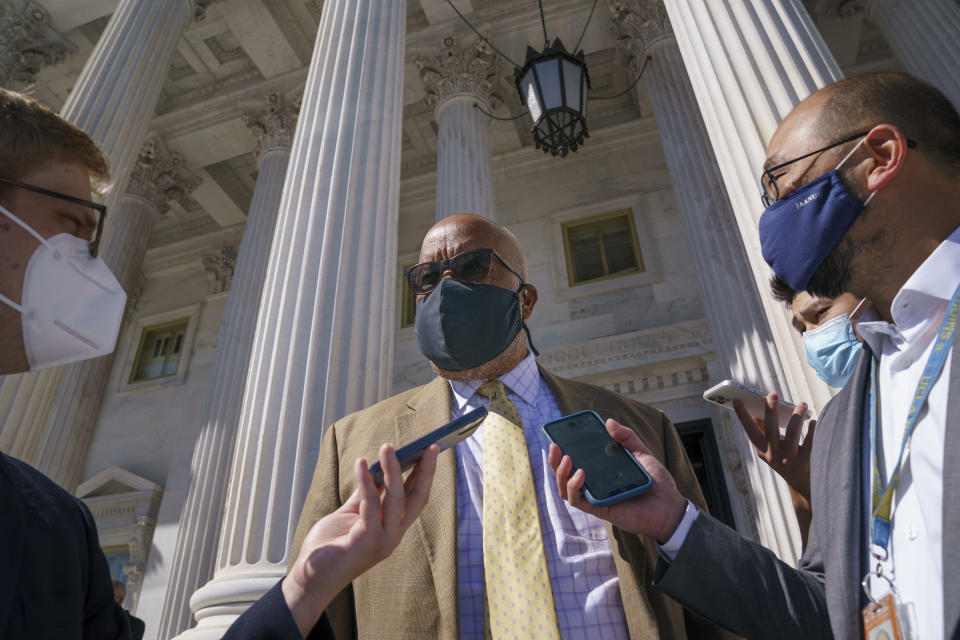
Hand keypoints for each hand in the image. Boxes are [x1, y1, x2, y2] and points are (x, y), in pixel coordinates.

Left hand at [281, 443, 438, 636]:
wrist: (310, 577)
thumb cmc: (330, 547)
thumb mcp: (351, 514)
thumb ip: (365, 495)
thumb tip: (374, 469)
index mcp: (392, 529)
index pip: (415, 498)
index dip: (425, 475)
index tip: (430, 452)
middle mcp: (393, 536)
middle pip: (416, 498)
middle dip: (425, 471)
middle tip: (429, 446)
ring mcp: (382, 541)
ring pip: (396, 498)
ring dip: (393, 469)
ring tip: (387, 447)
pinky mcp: (366, 542)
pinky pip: (370, 505)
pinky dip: (367, 482)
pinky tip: (361, 464)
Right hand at [547, 418, 686, 543]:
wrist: (671, 507)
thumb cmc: (657, 483)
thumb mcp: (642, 453)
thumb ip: (626, 437)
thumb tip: (609, 422)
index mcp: (601, 472)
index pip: (575, 462)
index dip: (561, 453)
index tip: (557, 438)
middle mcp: (595, 485)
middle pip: (564, 476)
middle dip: (554, 462)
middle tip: (554, 446)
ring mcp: (596, 498)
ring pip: (565, 489)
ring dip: (561, 474)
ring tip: (566, 458)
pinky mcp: (600, 510)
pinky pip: (579, 501)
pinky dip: (575, 487)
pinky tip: (580, 473)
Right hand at [733, 393, 815, 501]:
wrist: (803, 485)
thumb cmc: (787, 458)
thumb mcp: (772, 448)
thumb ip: (765, 431)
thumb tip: (760, 409)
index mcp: (762, 450)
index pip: (750, 431)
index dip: (742, 416)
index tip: (736, 400)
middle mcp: (773, 456)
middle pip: (770, 430)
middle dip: (770, 411)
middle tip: (772, 394)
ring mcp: (789, 460)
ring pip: (793, 434)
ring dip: (797, 416)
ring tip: (802, 404)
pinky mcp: (806, 462)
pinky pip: (810, 442)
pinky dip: (812, 430)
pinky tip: (813, 422)